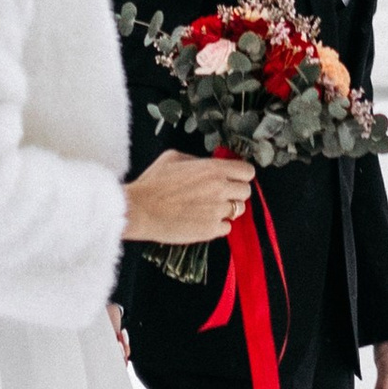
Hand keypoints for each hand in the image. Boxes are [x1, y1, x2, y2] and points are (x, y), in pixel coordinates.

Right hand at [122, 150, 251, 246]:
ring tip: (208, 208)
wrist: (140, 210)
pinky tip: (203, 220)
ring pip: (238, 210)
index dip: (240, 175)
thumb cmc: (152, 184)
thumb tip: (207, 164)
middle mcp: (220, 189)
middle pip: (246, 192)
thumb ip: (197, 160)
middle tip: (220, 194)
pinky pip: (227, 228)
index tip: (233, 178)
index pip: (247, 171)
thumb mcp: (173, 158)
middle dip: (235, 192)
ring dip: (226, 209)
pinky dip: (218, 225)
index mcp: (213, 169)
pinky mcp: (210, 230)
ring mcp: (217, 211)